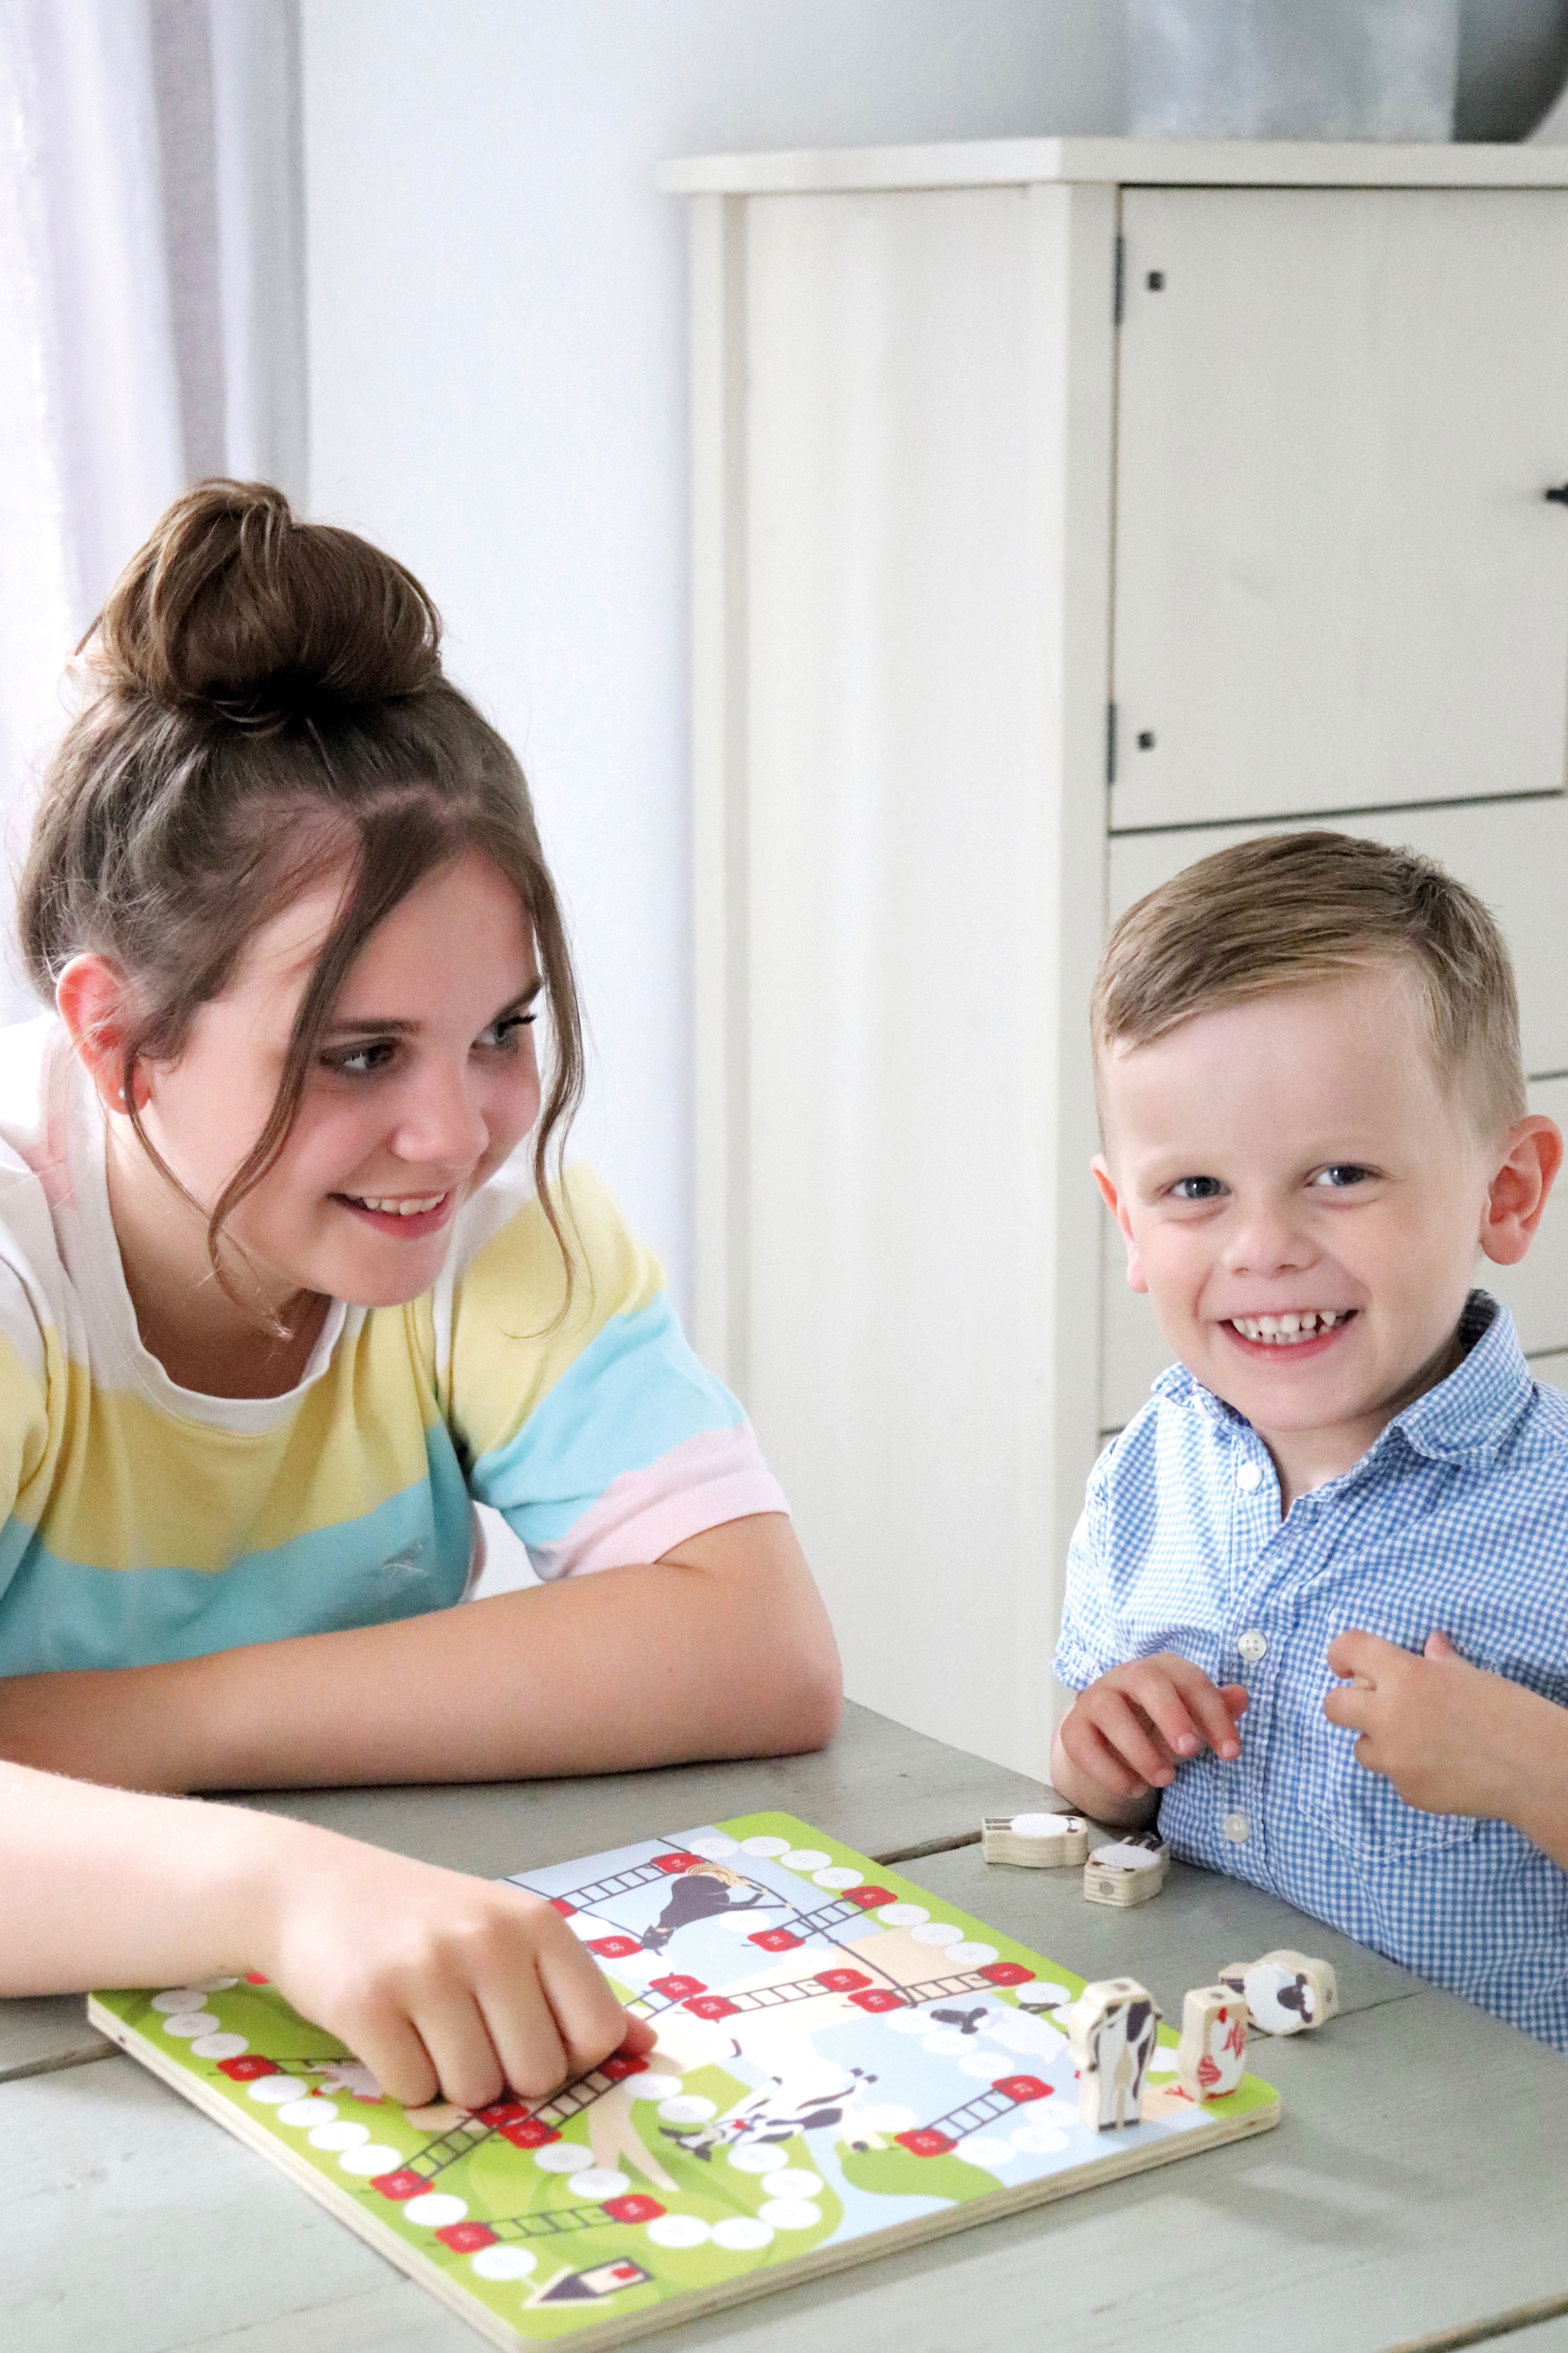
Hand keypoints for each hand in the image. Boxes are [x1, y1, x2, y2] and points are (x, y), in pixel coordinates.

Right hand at [256, 1827, 655, 2109]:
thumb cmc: (425, 1920)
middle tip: (469, 2035)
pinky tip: (388, 2032)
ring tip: (425, 2028)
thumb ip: (577, 1992)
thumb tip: (649, 2048)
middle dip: (505, 2077)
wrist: (314, 1887)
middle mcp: (490, 1942)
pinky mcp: (368, 2005)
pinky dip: (402, 2079)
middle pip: (537, 2076)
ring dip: (450, 2081)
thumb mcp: (510, 1935)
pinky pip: (413, 2091)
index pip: (596, 2035)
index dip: (568, 2058)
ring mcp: (427, 1972)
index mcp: (537, 1925)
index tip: (531, 2038)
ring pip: (474, 2092)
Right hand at [1055, 1652, 1248, 1813]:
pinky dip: (1110, 1770)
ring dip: (1140, 1748)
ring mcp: (1093, 1700)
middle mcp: (1123, 1677)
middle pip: (1144, 1679)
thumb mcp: (1189, 1721)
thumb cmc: (1156, 1728)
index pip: (1189, 1680)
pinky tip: (1135, 1789)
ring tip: (1166, 1780)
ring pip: (1110, 1711)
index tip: (1232, 1752)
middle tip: (1191, 1751)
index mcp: (1159, 1670)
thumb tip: (1241, 1696)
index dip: (1214, 1714)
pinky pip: (1084, 1745)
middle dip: (1170, 1714)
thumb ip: (1214, 1709)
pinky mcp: (1072, 1729)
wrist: (1107, 1746)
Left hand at [1323, 1627, 1544, 1822]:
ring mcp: (1395, 1760)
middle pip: (1333, 1705)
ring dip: (1379, 1741)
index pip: (1347, 1648)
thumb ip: (1440, 1662)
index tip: (1348, 1664)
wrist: (1534, 1768)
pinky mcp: (1408, 1793)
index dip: (1342, 1654)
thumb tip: (1432, 1646)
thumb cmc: (1508, 1710)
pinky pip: (1394, 1778)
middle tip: (1374, 1705)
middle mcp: (1389, 1717)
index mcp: (1404, 1676)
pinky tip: (1442, 1768)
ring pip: (1361, 1748)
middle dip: (1348, 1703)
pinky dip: (1409, 1771)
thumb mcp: (1471, 1676)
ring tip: (1418, 1741)